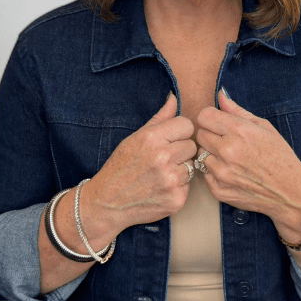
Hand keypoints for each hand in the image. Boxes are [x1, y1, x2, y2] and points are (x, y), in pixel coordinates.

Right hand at [82, 93, 196, 237]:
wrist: (108, 203)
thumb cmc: (120, 167)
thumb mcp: (135, 138)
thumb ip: (159, 118)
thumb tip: (174, 98)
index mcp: (152, 139)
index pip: (187, 125)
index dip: (179, 132)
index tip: (169, 140)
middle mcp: (162, 158)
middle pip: (191, 145)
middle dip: (180, 151)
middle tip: (163, 159)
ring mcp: (170, 180)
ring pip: (192, 165)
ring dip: (181, 169)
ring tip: (161, 173)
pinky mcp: (176, 199)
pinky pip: (189, 185)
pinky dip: (178, 186)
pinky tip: (161, 187)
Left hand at [195, 89, 300, 242]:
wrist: (289, 192)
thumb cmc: (280, 157)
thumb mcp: (264, 127)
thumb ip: (237, 111)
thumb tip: (220, 95)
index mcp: (239, 132)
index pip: (204, 116)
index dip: (211, 118)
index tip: (218, 123)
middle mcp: (227, 151)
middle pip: (200, 134)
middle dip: (210, 135)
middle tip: (226, 141)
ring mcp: (221, 173)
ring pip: (200, 154)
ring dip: (211, 154)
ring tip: (230, 158)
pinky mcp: (218, 190)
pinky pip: (204, 173)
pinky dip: (214, 171)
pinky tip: (231, 172)